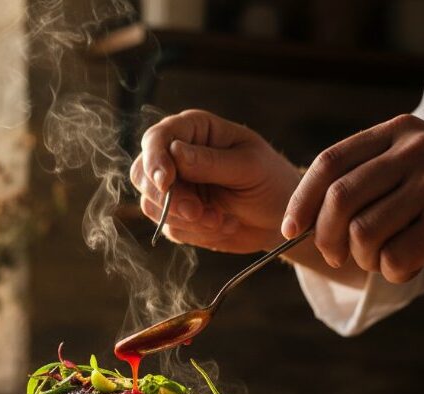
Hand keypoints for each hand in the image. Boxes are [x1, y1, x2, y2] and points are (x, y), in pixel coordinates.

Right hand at [131, 109, 301, 252]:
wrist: (280, 217)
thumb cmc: (271, 180)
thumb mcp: (248, 167)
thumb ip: (211, 161)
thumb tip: (175, 152)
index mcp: (193, 130)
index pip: (156, 139)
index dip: (154, 160)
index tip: (165, 182)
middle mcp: (176, 156)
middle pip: (143, 174)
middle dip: (169, 199)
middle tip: (198, 213)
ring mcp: (174, 187)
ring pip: (152, 205)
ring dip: (186, 220)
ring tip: (222, 220)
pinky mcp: (177, 216)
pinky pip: (170, 228)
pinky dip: (197, 233)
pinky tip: (225, 225)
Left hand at [283, 114, 423, 282]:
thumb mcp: (415, 161)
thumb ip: (367, 176)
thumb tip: (303, 217)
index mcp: (397, 133)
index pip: (328, 164)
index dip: (300, 200)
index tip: (289, 229)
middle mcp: (414, 152)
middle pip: (338, 199)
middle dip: (324, 237)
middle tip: (335, 255)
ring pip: (362, 233)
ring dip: (362, 259)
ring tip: (382, 260)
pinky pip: (394, 258)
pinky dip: (391, 273)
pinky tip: (410, 267)